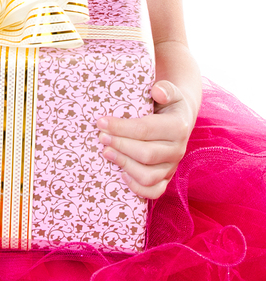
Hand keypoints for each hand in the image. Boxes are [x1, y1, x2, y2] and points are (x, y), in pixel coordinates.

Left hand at [96, 81, 192, 198]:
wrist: (180, 118)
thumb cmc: (167, 102)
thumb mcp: (169, 91)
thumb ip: (164, 89)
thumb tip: (156, 91)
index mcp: (177, 126)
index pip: (145, 130)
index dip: (121, 127)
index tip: (101, 122)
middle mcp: (177, 149)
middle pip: (146, 154)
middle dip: (119, 145)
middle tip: (100, 137)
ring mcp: (172, 166)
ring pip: (149, 176)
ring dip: (124, 164)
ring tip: (106, 152)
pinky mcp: (167, 178)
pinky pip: (154, 191)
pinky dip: (137, 188)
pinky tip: (121, 174)